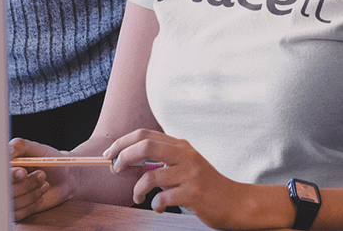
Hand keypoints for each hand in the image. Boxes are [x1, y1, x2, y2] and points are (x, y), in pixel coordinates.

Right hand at [10, 138, 68, 221]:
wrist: (63, 178)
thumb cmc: (50, 160)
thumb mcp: (37, 149)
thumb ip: (20, 146)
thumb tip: (6, 151)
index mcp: (5, 166)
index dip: (10, 175)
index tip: (23, 172)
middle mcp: (3, 182)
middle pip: (5, 190)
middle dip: (26, 184)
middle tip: (43, 175)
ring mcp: (8, 198)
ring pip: (12, 203)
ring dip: (32, 194)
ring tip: (44, 183)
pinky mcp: (15, 211)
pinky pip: (18, 213)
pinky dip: (33, 204)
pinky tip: (41, 195)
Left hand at [105, 129, 238, 221]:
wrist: (232, 201)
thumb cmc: (203, 185)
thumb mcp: (182, 167)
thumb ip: (160, 162)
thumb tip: (126, 163)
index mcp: (180, 146)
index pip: (146, 134)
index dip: (123, 142)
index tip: (109, 153)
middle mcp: (185, 155)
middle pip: (146, 145)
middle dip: (124, 156)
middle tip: (115, 170)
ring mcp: (190, 173)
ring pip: (151, 175)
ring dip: (137, 190)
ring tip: (138, 197)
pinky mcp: (194, 193)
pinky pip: (163, 198)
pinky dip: (156, 205)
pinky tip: (160, 208)